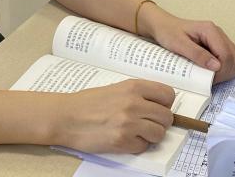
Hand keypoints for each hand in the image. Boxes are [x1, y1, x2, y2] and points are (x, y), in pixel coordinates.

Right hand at [54, 79, 174, 153]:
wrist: (67, 117)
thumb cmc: (88, 102)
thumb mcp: (116, 88)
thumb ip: (138, 94)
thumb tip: (159, 105)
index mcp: (133, 87)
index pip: (168, 95)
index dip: (165, 104)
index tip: (157, 108)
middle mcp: (134, 104)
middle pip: (167, 117)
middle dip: (160, 123)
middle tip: (147, 123)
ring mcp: (129, 123)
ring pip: (159, 134)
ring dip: (151, 136)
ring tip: (136, 132)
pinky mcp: (122, 141)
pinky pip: (143, 147)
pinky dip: (137, 145)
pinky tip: (124, 139)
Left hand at [140, 5, 234, 81]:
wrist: (163, 26)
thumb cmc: (168, 33)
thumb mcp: (178, 44)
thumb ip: (197, 54)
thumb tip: (217, 66)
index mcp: (210, 30)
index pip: (226, 54)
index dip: (220, 71)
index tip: (208, 79)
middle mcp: (218, 33)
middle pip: (234, 58)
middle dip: (225, 72)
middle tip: (209, 79)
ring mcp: (220, 38)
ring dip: (228, 71)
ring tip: (212, 76)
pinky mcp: (219, 44)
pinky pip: (232, 57)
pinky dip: (228, 67)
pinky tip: (215, 71)